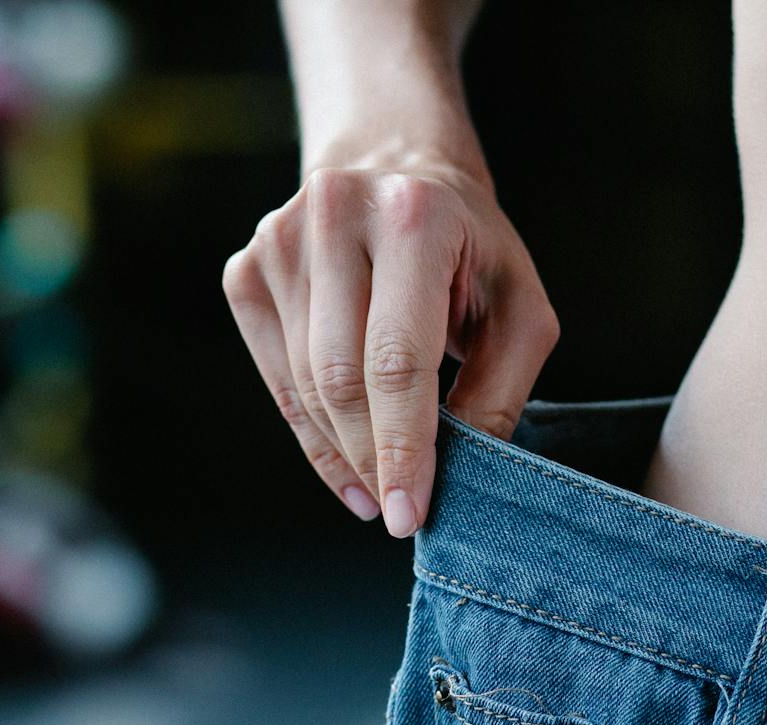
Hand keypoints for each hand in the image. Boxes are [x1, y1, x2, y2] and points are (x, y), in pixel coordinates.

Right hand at [221, 158, 560, 535]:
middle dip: (373, 457)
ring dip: (343, 453)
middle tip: (401, 509)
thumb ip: (499, 390)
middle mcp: (336, 215)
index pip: (397, 357)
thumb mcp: (519, 308)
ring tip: (378, 489)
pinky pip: (277, 378)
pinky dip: (312, 432)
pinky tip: (347, 462)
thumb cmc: (470, 252)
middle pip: (341, 377)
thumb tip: (464, 474)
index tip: (409, 512)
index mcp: (414, 217)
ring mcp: (279, 241)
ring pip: (305, 385)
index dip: (402, 445)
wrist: (396, 169)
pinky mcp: (247, 270)